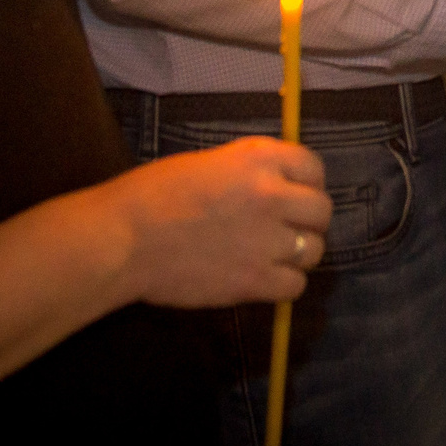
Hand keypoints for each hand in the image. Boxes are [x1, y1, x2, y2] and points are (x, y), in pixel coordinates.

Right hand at [109, 138, 332, 307]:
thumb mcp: (210, 164)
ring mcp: (267, 240)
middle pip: (321, 211)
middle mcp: (272, 195)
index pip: (313, 167)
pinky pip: (295, 285)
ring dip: (299, 254)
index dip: (308, 183)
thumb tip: (279, 187)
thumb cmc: (154, 195)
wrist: (124, 238)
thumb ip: (251, 172)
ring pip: (314, 250)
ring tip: (273, 255)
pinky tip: (263, 278)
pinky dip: (284, 284)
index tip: (298, 195)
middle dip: (309, 220)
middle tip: (287, 229)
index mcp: (258, 159)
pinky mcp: (255, 280)